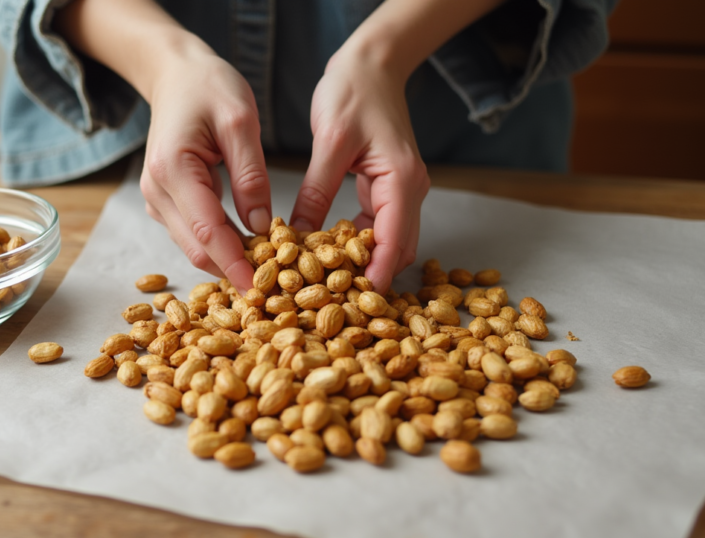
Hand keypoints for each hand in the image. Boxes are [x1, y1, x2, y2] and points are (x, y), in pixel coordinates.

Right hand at [140, 52, 270, 291]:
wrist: (174, 74)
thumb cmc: (209, 86)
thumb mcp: (241, 121)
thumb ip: (252, 176)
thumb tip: (264, 228)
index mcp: (173, 169)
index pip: (208, 231)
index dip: (235, 264)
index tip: (259, 292)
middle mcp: (157, 191)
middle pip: (196, 247)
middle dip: (233, 270)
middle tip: (273, 289)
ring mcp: (156, 199)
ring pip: (193, 246)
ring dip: (227, 260)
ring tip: (268, 272)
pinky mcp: (164, 202)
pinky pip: (193, 233)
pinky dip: (219, 244)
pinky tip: (249, 247)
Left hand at [291, 50, 428, 293]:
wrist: (372, 63)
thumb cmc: (353, 92)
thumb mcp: (330, 142)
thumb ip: (316, 191)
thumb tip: (294, 238)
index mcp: (403, 181)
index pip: (395, 243)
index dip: (375, 276)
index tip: (353, 306)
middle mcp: (409, 191)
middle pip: (397, 251)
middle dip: (368, 278)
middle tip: (331, 304)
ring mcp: (400, 192)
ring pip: (387, 243)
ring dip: (361, 264)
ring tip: (324, 287)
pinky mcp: (385, 190)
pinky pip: (375, 228)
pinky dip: (354, 245)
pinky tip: (325, 256)